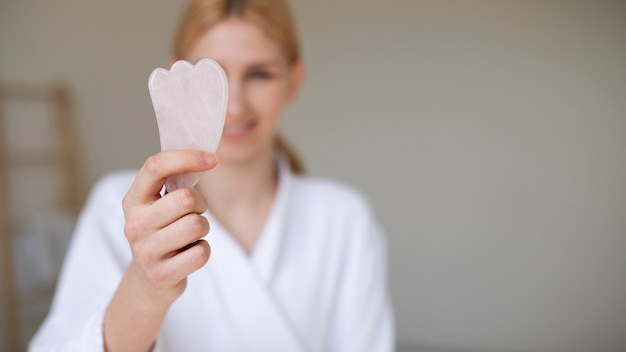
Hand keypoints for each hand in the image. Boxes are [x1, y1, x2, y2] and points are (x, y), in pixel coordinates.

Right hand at [121, 150, 216, 301]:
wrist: (149, 279)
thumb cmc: (163, 231)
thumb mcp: (160, 204)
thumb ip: (175, 180)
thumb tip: (206, 156)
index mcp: (133, 200)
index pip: (156, 167)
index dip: (186, 158)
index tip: (211, 159)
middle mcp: (134, 224)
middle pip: (187, 199)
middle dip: (201, 205)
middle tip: (194, 213)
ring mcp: (145, 252)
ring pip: (197, 225)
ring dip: (203, 228)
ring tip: (189, 236)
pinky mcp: (161, 275)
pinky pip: (201, 253)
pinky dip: (202, 251)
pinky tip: (187, 254)